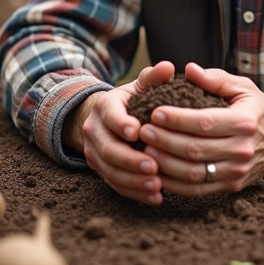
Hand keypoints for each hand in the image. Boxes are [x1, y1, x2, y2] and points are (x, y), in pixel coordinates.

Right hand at [64, 61, 175, 204]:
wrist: (111, 119)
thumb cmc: (135, 101)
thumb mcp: (141, 87)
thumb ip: (153, 77)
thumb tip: (168, 67)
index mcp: (105, 106)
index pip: (110, 115)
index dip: (122, 124)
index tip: (138, 131)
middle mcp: (95, 130)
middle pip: (107, 149)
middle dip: (130, 160)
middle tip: (153, 167)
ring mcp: (95, 153)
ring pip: (110, 171)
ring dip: (133, 180)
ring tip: (156, 185)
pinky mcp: (101, 170)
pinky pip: (116, 185)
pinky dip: (135, 193)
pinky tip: (155, 197)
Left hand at [138, 62, 263, 196]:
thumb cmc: (257, 111)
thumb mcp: (244, 88)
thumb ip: (216, 78)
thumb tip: (189, 69)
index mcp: (244, 122)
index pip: (204, 123)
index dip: (177, 119)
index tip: (154, 112)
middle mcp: (241, 150)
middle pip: (195, 150)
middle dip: (164, 140)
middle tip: (142, 130)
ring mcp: (236, 172)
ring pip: (193, 173)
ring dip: (165, 163)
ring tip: (145, 149)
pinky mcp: (230, 187)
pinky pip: (197, 189)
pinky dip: (173, 183)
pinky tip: (157, 170)